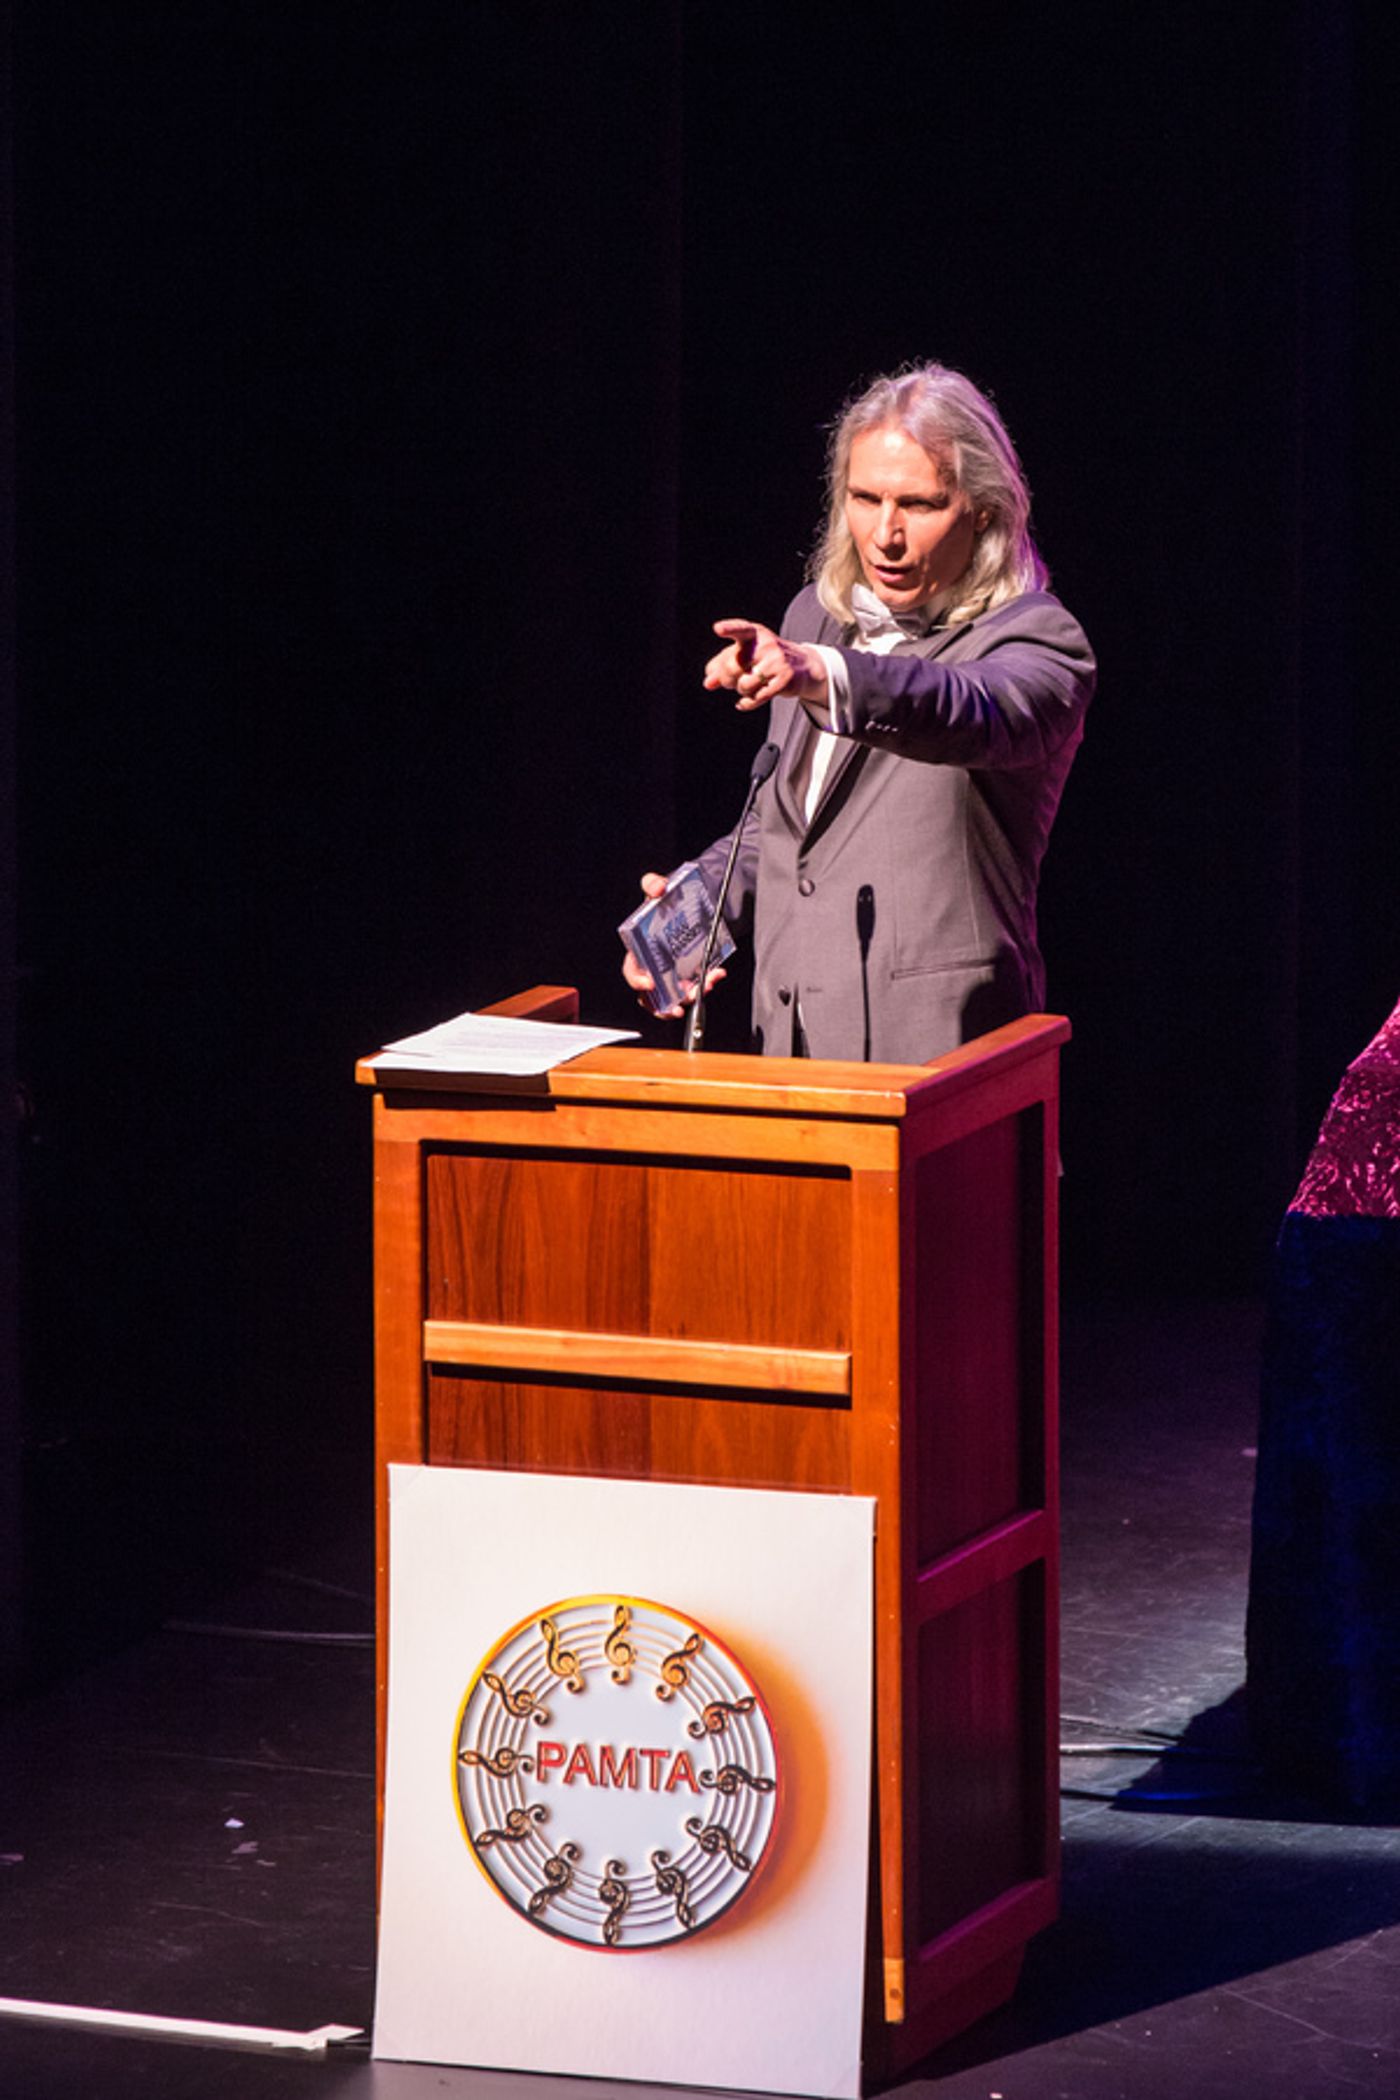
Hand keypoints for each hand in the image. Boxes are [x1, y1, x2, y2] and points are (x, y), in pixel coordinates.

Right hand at [621, 872, 726, 1016]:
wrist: (687, 902)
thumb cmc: (665, 900)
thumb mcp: (658, 887)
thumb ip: (653, 883)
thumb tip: (657, 887)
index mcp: (639, 951)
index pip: (632, 972)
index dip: (637, 981)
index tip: (650, 984)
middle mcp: (653, 967)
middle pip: (652, 996)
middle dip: (665, 1005)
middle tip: (681, 1004)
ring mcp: (670, 974)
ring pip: (675, 997)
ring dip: (690, 997)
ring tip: (707, 986)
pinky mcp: (688, 975)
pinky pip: (694, 989)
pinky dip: (705, 986)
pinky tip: (717, 974)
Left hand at [703, 619, 828, 710]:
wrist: (802, 666)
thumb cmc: (764, 658)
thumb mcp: (743, 654)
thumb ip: (721, 665)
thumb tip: (708, 683)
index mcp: (754, 633)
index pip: (739, 629)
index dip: (728, 629)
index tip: (717, 629)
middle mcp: (766, 644)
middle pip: (732, 667)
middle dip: (726, 680)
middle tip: (730, 682)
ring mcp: (777, 661)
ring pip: (743, 685)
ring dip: (740, 691)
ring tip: (747, 685)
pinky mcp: (784, 679)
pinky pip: (756, 698)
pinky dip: (746, 703)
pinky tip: (743, 703)